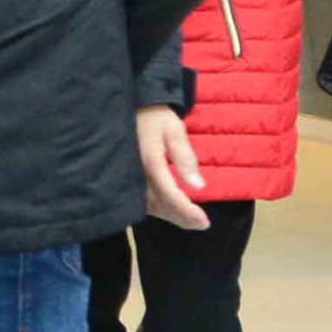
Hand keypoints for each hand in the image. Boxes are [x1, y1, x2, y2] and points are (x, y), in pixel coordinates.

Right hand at [134, 105, 210, 229]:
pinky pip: (142, 201)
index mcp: (150, 162)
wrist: (130, 107)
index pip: (169, 194)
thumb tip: (199, 186)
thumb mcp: (174, 130)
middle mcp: (136, 174)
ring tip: (192, 220)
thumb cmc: (156, 116)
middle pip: (159, 205)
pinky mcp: (127, 178)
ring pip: (150, 207)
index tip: (204, 221)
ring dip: (171, 216)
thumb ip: (185, 158)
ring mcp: (129, 177)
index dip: (187, 211)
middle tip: (202, 224)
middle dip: (182, 218)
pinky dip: (159, 209)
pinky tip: (172, 210)